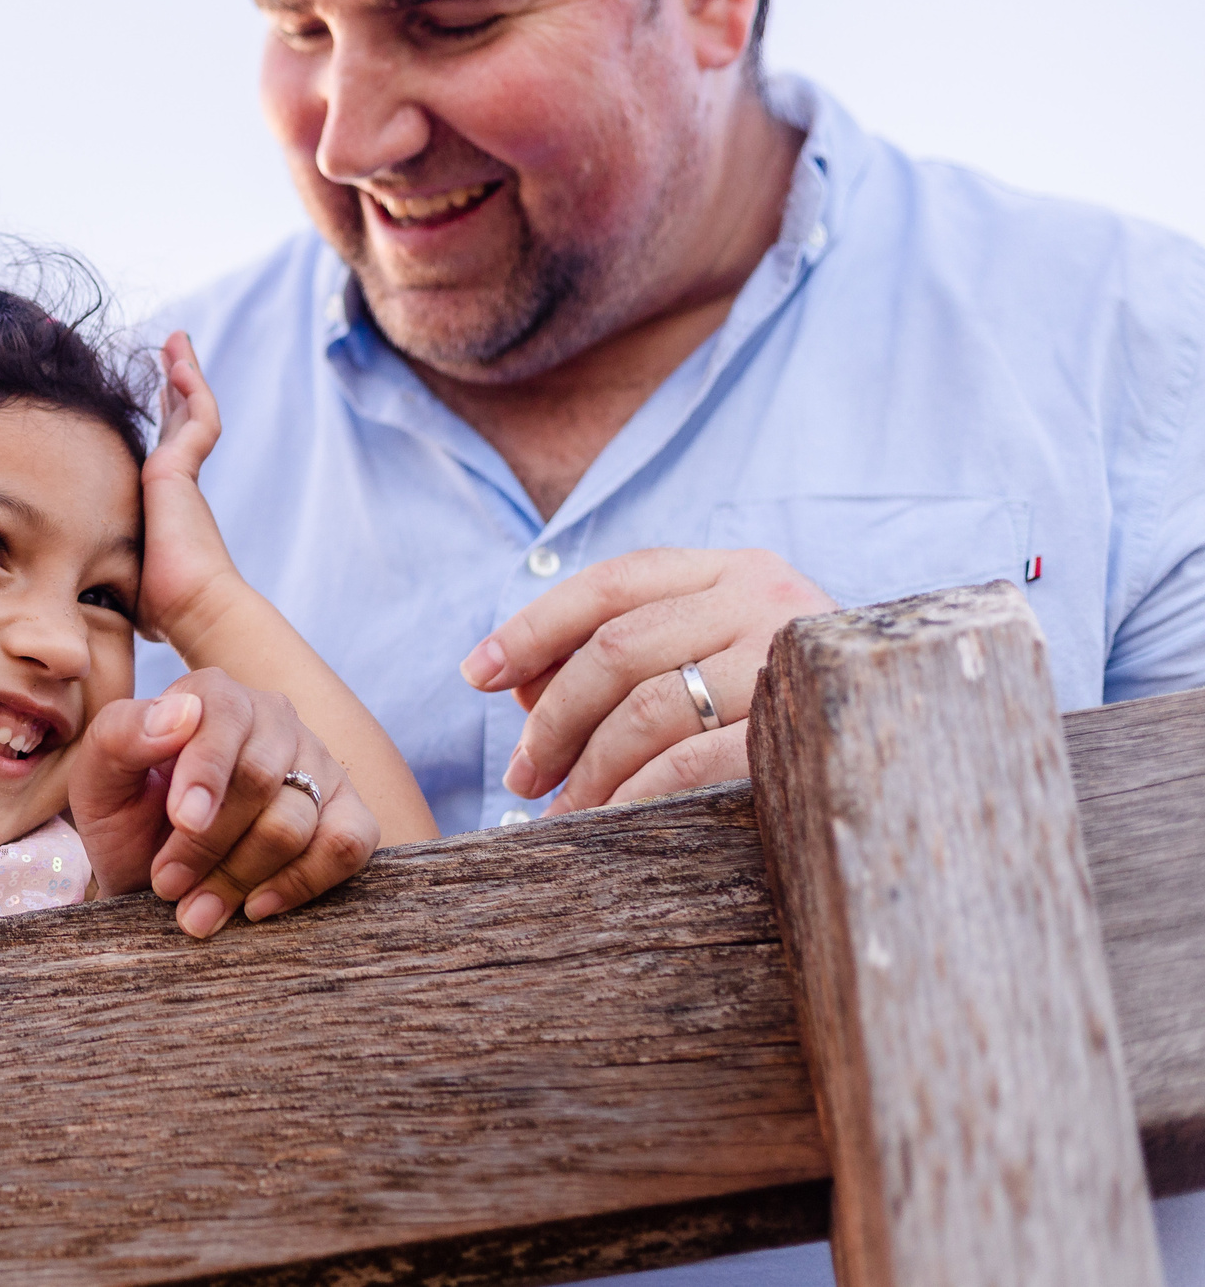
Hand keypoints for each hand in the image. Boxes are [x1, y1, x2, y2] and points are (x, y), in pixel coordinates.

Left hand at [70, 668, 382, 937]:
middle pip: (258, 780)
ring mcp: (317, 765)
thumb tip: (182, 714)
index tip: (182, 822)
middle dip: (208, 845)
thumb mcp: (97, 781)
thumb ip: (121, 735)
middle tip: (168, 885)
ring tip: (196, 909)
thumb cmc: (126, 819)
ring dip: (238, 877)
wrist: (152, 879)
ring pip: (293, 822)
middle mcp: (272, 719)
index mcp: (211, 696)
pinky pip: (347, 845)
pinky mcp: (348, 814)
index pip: (224, 716)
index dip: (206, 772)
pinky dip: (301, 884)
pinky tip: (255, 906)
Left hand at [136, 332, 249, 644]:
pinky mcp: (183, 471)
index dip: (167, 420)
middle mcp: (177, 484)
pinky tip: (179, 365)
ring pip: (190, 412)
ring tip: (176, 342)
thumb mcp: (124, 573)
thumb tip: (86, 590)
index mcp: (163, 503)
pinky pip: (197, 420)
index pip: (167, 451)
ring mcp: (183, 475)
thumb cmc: (159, 605)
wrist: (190, 608)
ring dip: (186, 375)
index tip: (161, 394)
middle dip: (176, 387)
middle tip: (172, 355)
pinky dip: (192, 391)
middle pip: (179, 421)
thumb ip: (108, 564)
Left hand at [464, 547, 834, 812]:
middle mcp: (763, 595)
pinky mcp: (802, 724)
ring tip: (561, 813)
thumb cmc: (786, 705)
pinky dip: (637, 794)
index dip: (532, 627)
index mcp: (731, 569)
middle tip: (522, 776)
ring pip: (647, 706)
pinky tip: (612, 821)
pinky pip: (693, 761)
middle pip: (616, 648)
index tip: (476, 674)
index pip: (610, 584)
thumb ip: (620, 659)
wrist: (912, 732)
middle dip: (552, 718)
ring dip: (588, 768)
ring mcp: (787, 656)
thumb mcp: (709, 656)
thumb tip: (515, 690)